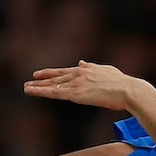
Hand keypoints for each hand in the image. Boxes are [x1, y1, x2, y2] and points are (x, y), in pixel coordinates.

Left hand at [23, 60, 147, 110]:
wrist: (128, 90)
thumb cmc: (124, 84)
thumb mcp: (107, 71)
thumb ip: (93, 67)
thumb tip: (82, 62)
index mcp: (88, 69)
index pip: (68, 71)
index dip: (56, 73)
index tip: (46, 73)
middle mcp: (79, 73)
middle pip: (58, 76)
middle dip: (44, 77)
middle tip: (32, 78)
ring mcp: (76, 82)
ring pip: (53, 84)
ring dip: (38, 86)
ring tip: (26, 87)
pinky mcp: (75, 93)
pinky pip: (53, 92)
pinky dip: (41, 91)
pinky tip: (31, 90)